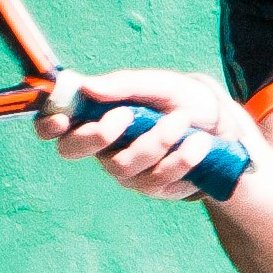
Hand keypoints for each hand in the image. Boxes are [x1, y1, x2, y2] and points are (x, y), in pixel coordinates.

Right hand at [39, 66, 248, 201]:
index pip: (52, 124)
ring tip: (182, 121)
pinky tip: (199, 144)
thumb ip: (124, 85)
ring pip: (122, 166)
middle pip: (72, 151)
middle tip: (125, 116)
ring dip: (154, 142)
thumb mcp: (159, 84)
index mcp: (94, 114)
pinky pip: (157, 179)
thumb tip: (87, 86)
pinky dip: (180, 159)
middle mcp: (102, 145)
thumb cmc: (182, 100)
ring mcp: (126, 169)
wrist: (225, 127)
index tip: (63, 118)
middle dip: (96, 135)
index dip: (47, 124)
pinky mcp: (153, 187)